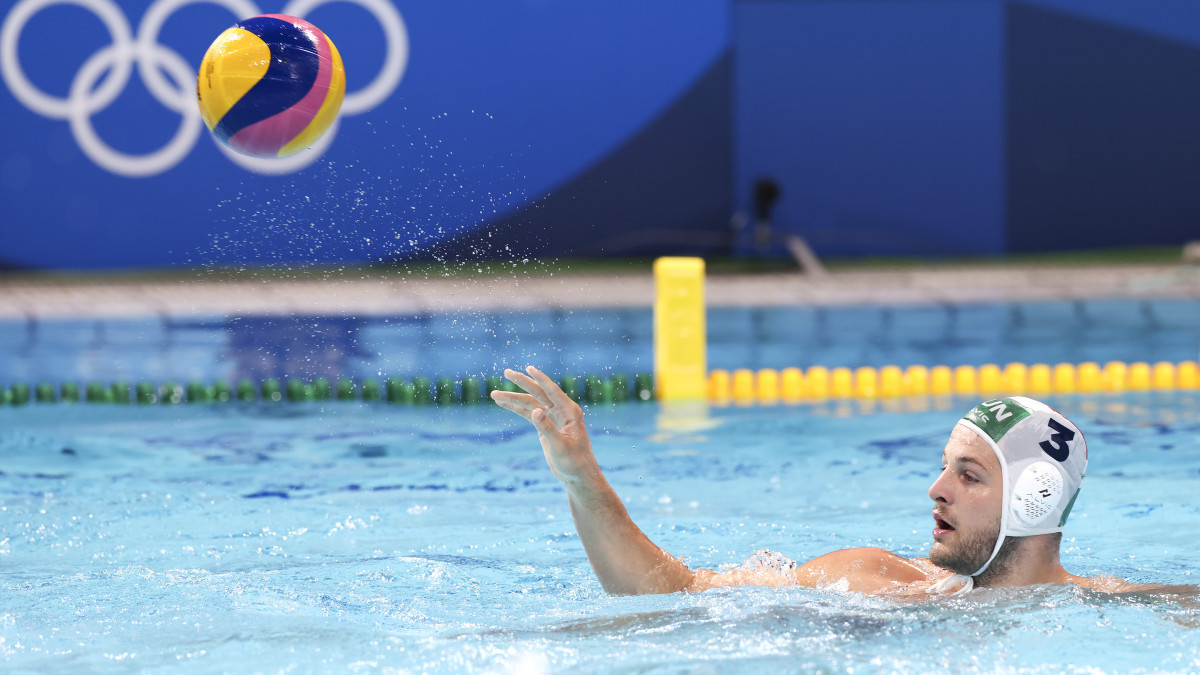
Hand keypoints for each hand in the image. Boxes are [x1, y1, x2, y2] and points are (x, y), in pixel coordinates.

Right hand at [490, 366, 599, 485]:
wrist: (577, 476)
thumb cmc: (574, 462)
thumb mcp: (560, 446)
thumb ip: (547, 428)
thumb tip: (536, 411)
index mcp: (569, 411)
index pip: (552, 390)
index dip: (540, 379)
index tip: (528, 368)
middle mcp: (561, 411)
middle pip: (538, 392)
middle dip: (522, 383)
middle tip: (507, 372)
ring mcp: (552, 418)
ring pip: (530, 403)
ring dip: (513, 398)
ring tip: (494, 394)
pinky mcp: (545, 426)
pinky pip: (528, 413)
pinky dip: (516, 408)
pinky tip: (503, 403)